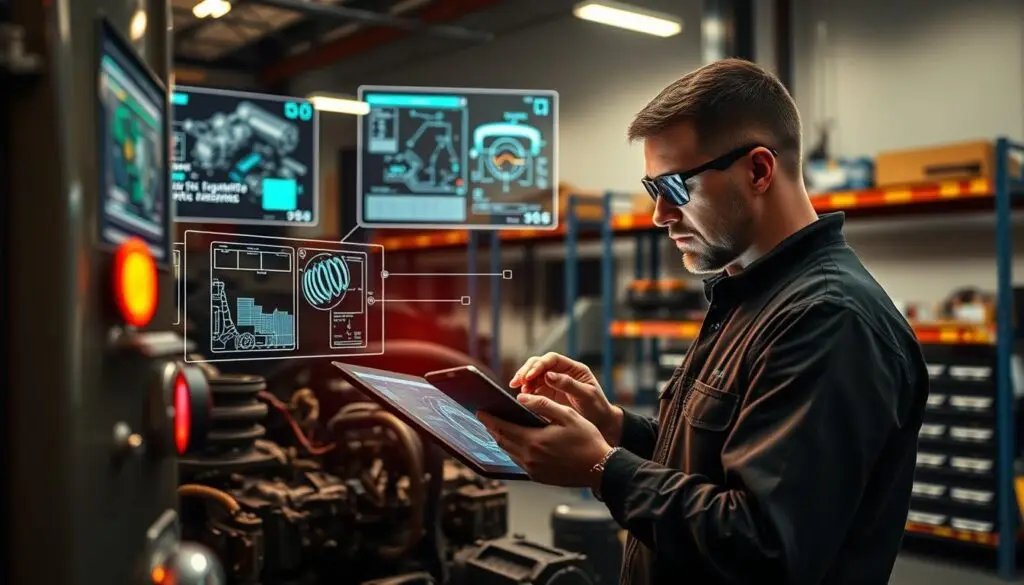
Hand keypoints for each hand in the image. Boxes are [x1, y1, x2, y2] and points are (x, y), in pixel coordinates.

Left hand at [479, 394, 612, 487]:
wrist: (600, 469)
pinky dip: (512, 450)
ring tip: (497, 429)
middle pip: (502, 441)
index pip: (503, 428)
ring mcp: (533, 469)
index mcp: (534, 441)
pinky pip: (518, 462)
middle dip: (491, 428)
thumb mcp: (568, 416)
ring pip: (508, 452)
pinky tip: (514, 443)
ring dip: (501, 440)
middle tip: (485, 418)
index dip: (489, 418)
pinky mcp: (538, 477)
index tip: (480, 411)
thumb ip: (543, 405)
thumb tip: (522, 397)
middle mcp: (530, 458)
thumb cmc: (587, 441)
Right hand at [510, 352, 623, 445]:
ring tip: (518, 390)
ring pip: (533, 375)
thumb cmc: (597, 408)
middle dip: (526, 371)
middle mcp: (561, 372)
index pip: (552, 359)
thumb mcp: (586, 395)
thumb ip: (568, 385)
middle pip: (539, 364)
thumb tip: (548, 375)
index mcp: (573, 368)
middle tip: (517, 382)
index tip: (529, 376)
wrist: (601, 424)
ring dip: (523, 380)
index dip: (538, 365)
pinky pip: (533, 389)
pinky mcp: (548, 394)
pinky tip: (522, 397)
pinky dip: (526, 391)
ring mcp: (553, 383)